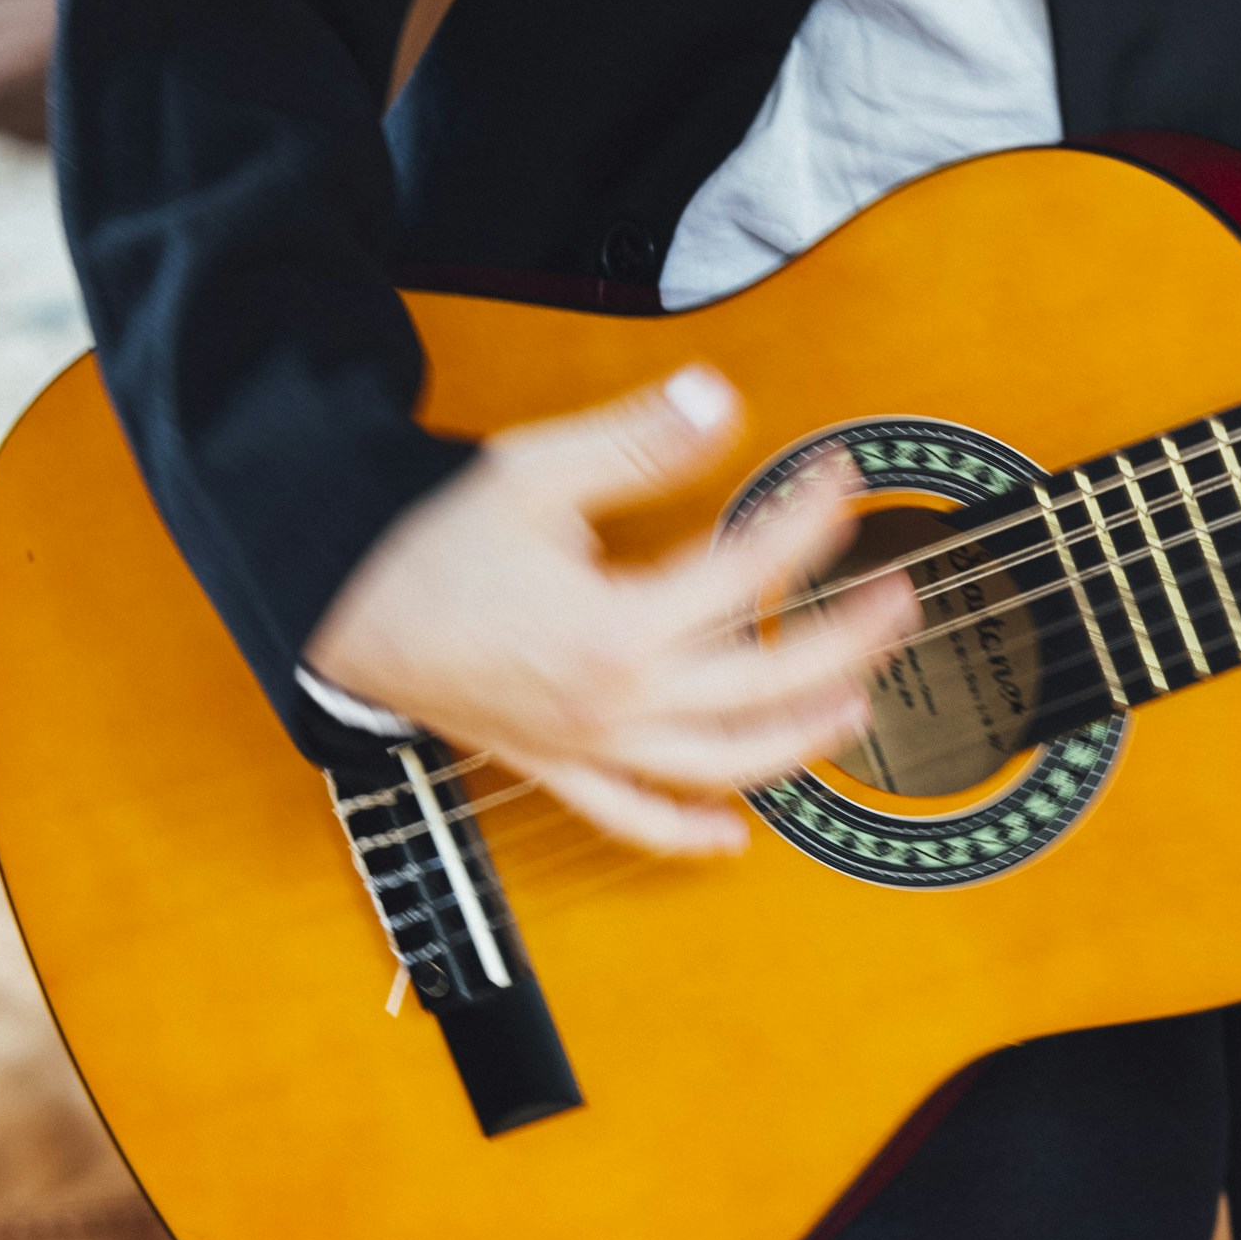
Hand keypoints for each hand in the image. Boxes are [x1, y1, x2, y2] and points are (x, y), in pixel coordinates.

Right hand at [305, 366, 914, 852]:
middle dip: (845, 641)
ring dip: (797, 744)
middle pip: (763, 683)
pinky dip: (684, 837)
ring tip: (857, 708)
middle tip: (901, 603)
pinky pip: (632, 821)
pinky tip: (733, 841)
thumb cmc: (429, 545)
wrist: (339, 612)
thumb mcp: (533, 474)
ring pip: (721, 764)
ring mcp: (592, 749)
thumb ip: (637, 442)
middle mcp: (617, 705)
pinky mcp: (560, 771)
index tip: (844, 480)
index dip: (807, 522)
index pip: (745, 572)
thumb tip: (719, 398)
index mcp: (617, 629)